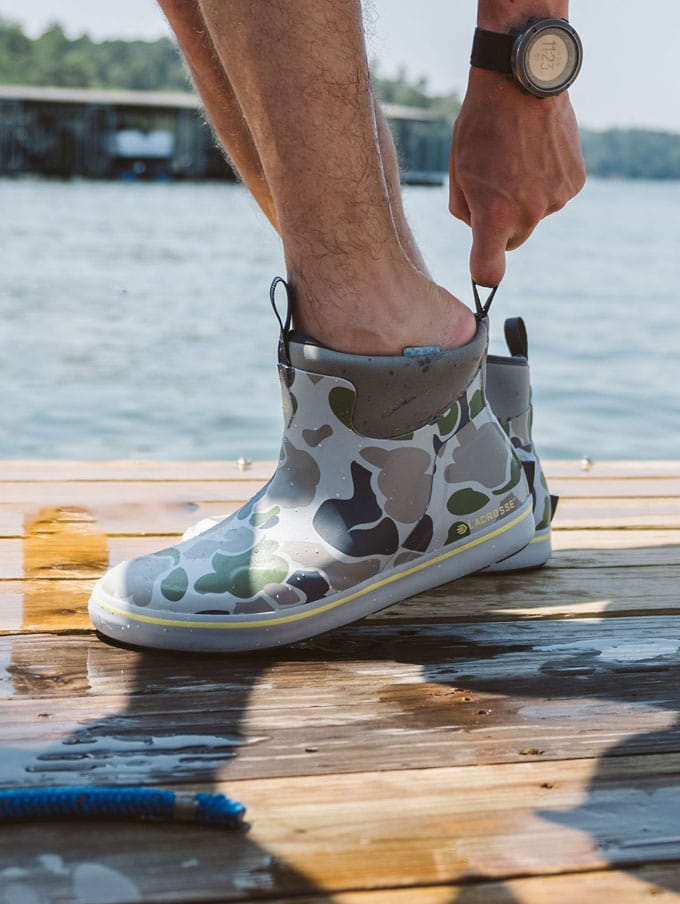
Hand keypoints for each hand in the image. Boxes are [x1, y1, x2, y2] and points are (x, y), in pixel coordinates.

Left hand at [449, 68, 584, 285]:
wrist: (524, 82)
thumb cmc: (480, 127)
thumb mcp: (458, 173)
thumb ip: (466, 213)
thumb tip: (480, 233)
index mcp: (494, 215)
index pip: (489, 270)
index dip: (483, 274)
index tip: (481, 275)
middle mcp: (529, 213)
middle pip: (512, 240)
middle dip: (501, 224)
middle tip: (493, 186)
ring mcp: (556, 200)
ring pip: (534, 216)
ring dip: (525, 198)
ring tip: (517, 159)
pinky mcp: (574, 184)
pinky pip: (554, 196)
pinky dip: (545, 183)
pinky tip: (538, 153)